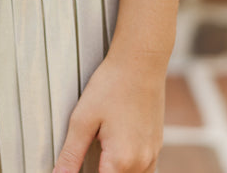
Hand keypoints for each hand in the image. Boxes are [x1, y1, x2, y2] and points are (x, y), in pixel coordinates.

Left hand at [52, 50, 165, 172]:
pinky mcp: (156, 146)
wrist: (140, 63)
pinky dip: (127, 168)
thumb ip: (70, 154)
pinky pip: (143, 170)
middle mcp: (141, 163)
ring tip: (100, 152)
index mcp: (121, 161)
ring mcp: (152, 155)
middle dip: (99, 171)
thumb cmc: (112, 85)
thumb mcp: (82, 119)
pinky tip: (114, 153)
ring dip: (113, 170)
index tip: (74, 168)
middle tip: (86, 155)